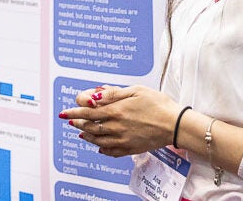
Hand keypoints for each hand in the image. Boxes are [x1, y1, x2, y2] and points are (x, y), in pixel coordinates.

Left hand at [59, 84, 180, 156]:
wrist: (175, 124)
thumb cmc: (158, 104)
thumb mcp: (135, 91)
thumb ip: (113, 93)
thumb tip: (95, 94)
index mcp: (116, 110)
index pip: (87, 111)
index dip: (75, 111)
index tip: (67, 111)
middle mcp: (116, 126)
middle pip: (89, 126)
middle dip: (77, 123)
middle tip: (71, 120)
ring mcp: (122, 139)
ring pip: (97, 139)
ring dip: (86, 135)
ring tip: (81, 133)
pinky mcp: (130, 148)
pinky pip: (111, 151)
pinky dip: (102, 149)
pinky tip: (99, 146)